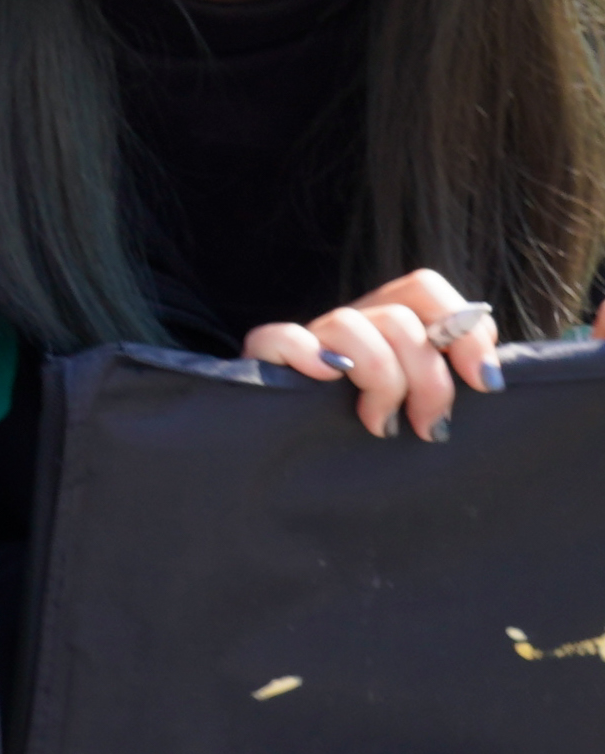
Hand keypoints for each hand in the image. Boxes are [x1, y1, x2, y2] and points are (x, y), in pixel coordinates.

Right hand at [245, 267, 500, 444]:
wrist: (290, 464)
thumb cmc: (366, 440)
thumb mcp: (418, 409)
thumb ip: (447, 383)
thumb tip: (491, 378)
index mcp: (386, 326)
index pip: (424, 289)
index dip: (465, 330)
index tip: (485, 383)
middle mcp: (350, 325)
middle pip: (398, 317)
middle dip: (428, 378)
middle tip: (432, 427)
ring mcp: (306, 340)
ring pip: (350, 324)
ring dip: (380, 381)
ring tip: (381, 426)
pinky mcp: (263, 360)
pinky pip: (279, 337)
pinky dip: (306, 355)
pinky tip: (325, 382)